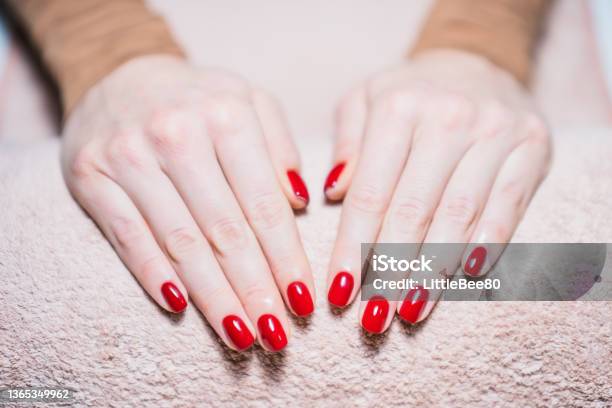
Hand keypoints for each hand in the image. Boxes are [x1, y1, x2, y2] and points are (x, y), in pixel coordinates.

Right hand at [62, 55, 313, 350]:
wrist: (120, 73)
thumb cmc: (199, 99)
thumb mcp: (249, 101)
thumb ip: (280, 147)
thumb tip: (301, 204)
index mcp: (226, 115)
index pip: (264, 204)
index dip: (286, 258)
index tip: (304, 300)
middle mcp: (177, 134)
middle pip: (224, 230)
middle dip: (255, 289)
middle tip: (277, 335)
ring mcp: (129, 155)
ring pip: (180, 242)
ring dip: (213, 296)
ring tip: (241, 335)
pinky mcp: (91, 175)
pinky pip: (128, 236)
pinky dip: (154, 275)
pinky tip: (180, 308)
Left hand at [324, 50, 550, 331]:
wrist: (475, 62)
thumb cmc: (410, 93)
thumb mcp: (365, 100)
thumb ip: (346, 143)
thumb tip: (331, 194)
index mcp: (398, 108)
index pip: (370, 194)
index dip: (353, 248)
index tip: (339, 293)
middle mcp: (447, 118)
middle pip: (413, 211)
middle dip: (390, 271)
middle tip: (374, 317)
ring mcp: (494, 132)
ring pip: (458, 216)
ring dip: (433, 271)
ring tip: (409, 309)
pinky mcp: (530, 146)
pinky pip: (507, 206)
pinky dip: (486, 244)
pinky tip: (464, 276)